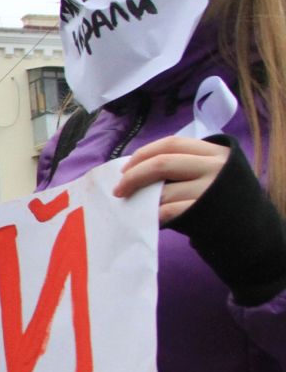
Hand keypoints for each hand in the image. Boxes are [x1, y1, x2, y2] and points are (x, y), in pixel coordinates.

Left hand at [115, 136, 231, 223]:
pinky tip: (148, 219)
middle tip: (119, 190)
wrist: (251, 228)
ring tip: (135, 207)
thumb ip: (183, 166)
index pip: (171, 144)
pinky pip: (168, 211)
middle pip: (162, 163)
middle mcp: (214, 167)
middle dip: (134, 176)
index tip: (125, 169)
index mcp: (214, 152)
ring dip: (142, 200)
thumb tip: (135, 170)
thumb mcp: (210, 172)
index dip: (143, 154)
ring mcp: (210, 190)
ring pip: (163, 191)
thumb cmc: (220, 198)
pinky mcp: (204, 212)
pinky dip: (152, 215)